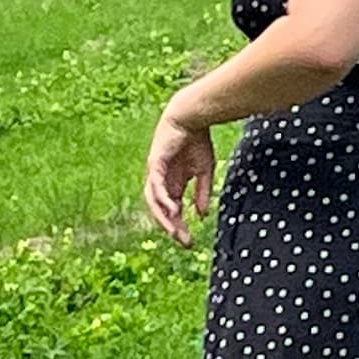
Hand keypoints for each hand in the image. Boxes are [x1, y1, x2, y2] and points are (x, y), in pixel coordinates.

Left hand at [145, 105, 217, 244]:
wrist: (191, 117)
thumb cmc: (197, 140)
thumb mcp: (204, 170)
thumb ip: (202, 193)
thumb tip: (201, 215)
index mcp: (173, 184)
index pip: (173, 211)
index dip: (180, 226)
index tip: (189, 242)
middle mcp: (161, 182)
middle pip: (162, 211)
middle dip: (172, 227)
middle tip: (183, 241)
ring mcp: (156, 174)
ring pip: (154, 203)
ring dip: (163, 218)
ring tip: (173, 231)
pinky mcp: (154, 165)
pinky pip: (156, 187)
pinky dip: (162, 199)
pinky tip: (172, 209)